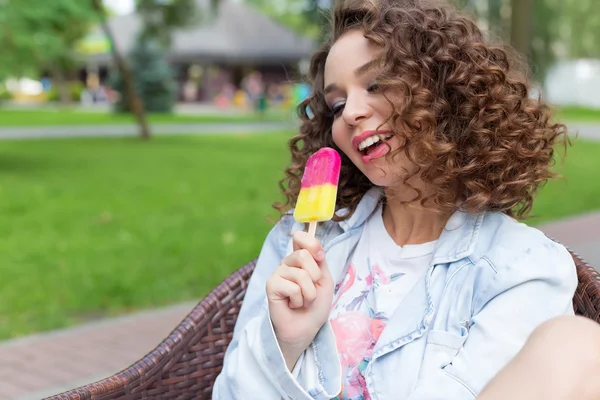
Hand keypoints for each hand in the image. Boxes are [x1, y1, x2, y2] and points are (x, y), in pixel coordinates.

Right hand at [266, 231, 333, 369]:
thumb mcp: (324, 280)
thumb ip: (319, 261)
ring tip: (303, 301)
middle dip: (315, 276)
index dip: (311, 243)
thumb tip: (314, 248)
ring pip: (301, 274)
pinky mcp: (271, 285)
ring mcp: (278, 273)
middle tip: (311, 291)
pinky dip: (298, 299)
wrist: (305, 329)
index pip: (300, 237)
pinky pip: (292, 286)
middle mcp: (287, 263)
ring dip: (309, 293)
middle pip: (303, 254)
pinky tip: (292, 304)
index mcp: (300, 259)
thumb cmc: (315, 306)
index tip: (319, 257)